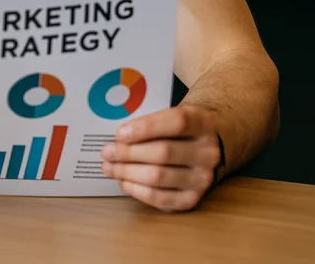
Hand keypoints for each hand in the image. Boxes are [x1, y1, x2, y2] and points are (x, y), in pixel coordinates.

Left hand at [100, 104, 221, 211]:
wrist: (208, 146)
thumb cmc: (180, 129)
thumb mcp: (172, 115)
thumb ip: (150, 122)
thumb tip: (117, 138)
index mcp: (202, 123)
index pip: (176, 123)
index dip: (145, 128)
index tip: (119, 133)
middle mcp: (208, 152)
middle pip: (163, 152)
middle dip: (128, 153)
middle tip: (106, 152)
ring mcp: (203, 178)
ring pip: (159, 176)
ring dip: (127, 172)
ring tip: (109, 167)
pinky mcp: (193, 199)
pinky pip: (161, 198)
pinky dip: (137, 190)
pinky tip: (124, 182)